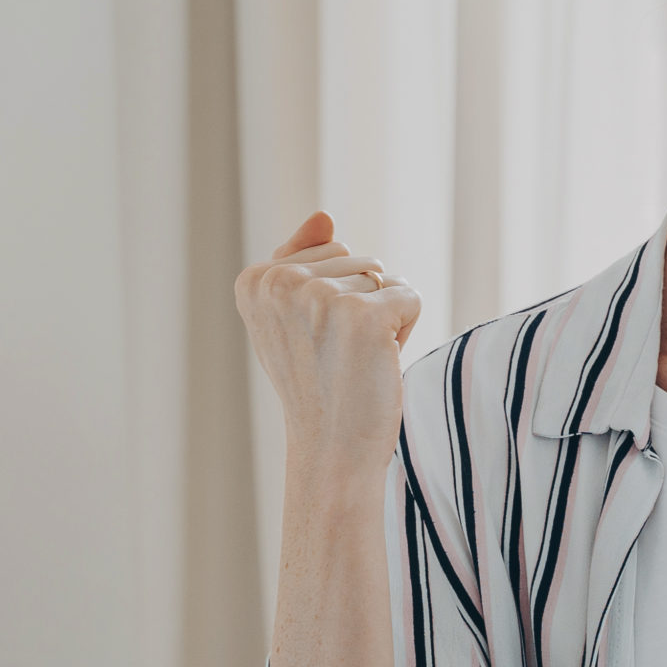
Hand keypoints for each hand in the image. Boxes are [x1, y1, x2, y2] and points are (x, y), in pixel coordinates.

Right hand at [235, 212, 423, 480]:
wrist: (331, 451)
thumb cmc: (319, 385)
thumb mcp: (295, 318)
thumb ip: (305, 261)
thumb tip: (325, 215)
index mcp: (255, 279)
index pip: (332, 250)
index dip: (339, 296)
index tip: (316, 342)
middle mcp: (280, 282)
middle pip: (361, 259)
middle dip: (365, 304)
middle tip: (340, 356)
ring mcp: (319, 298)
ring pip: (386, 278)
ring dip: (385, 319)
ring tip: (356, 361)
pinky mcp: (362, 317)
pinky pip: (410, 296)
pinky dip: (407, 330)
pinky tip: (378, 363)